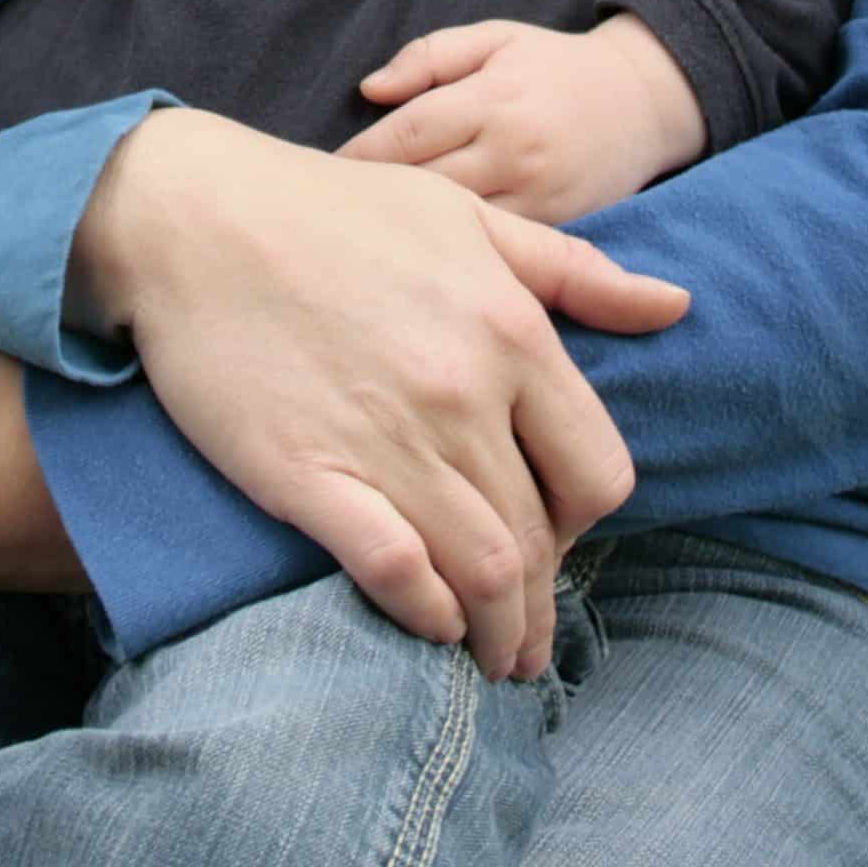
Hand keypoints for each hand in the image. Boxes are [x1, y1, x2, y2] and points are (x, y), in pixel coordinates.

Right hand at [71, 109, 688, 680]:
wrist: (192, 215)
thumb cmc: (329, 209)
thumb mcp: (467, 217)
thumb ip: (575, 272)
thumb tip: (675, 306)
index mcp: (509, 331)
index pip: (597, 470)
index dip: (589, 523)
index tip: (562, 540)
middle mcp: (461, 393)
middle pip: (542, 535)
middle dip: (546, 602)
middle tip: (531, 635)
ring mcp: (386, 438)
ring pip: (484, 570)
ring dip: (500, 631)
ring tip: (495, 658)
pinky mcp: (307, 475)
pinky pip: (395, 572)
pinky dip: (427, 614)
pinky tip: (432, 626)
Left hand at [341, 15, 708, 223]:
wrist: (643, 104)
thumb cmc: (554, 67)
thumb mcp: (496, 38)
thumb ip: (430, 56)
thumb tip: (369, 90)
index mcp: (491, 100)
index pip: (407, 135)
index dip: (357, 157)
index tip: (323, 174)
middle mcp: (513, 153)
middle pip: (422, 190)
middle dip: (375, 203)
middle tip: (329, 215)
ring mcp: (537, 199)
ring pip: (457, 232)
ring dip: (411, 236)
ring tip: (367, 240)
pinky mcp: (557, 232)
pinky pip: (496, 253)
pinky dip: (459, 255)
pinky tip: (424, 257)